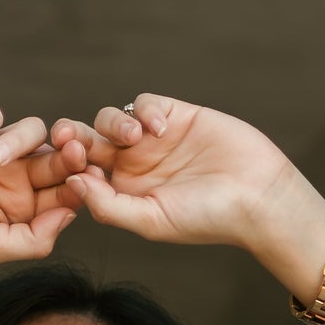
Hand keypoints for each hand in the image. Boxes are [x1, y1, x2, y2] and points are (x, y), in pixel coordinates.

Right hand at [0, 105, 88, 265]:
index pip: (65, 190)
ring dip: (18, 141)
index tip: (88, 179)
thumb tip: (72, 215)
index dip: (80, 182)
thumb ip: (36, 238)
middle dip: (69, 153)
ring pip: (31, 130)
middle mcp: (14, 176)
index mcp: (24, 206)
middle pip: (56, 157)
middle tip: (74, 151)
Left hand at [48, 95, 323, 263]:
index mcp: (123, 194)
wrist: (258, 196)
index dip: (67, 165)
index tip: (68, 161)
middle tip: (66, 136)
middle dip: (72, 136)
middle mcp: (133, 166)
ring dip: (113, 125)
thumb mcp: (152, 221)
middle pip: (88, 141)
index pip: (81, 174)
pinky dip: (145, 110)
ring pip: (111, 119)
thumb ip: (109, 206)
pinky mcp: (175, 115)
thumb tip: (72, 184)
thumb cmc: (206, 219)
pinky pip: (145, 103)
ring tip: (134, 138)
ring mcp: (153, 140)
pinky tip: (160, 127)